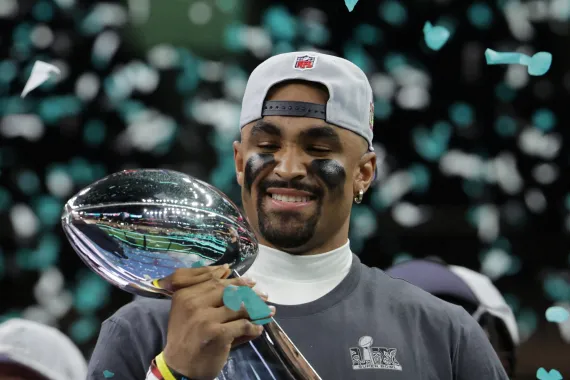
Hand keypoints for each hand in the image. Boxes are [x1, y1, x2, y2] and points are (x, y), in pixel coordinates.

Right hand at [159, 266, 274, 379]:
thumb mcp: (191, 313)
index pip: (215, 283)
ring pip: (239, 307)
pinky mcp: (217, 333)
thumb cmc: (187, 339)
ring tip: (268, 310)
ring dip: (257, 309)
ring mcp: (205, 318)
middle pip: (229, 292)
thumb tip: (240, 284)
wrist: (179, 367)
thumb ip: (211, 298)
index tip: (251, 282)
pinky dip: (254, 327)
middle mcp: (193, 303)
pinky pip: (243, 325)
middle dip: (250, 293)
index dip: (236, 281)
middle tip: (264, 295)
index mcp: (185, 295)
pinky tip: (258, 328)